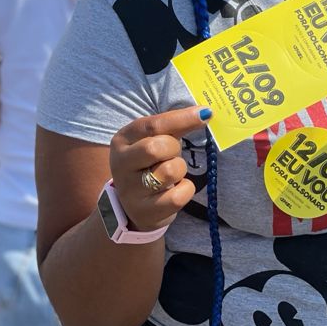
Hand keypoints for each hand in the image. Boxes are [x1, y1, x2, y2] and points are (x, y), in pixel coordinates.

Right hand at [108, 107, 211, 232]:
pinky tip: (176, 188)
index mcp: (122, 140)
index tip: (205, 113)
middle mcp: (121, 165)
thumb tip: (205, 113)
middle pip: (155, 148)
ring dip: (180, 169)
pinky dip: (185, 190)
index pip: (153, 125)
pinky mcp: (146, 212)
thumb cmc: (149, 164)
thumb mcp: (152, 140)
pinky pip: (178, 197)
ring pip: (169, 171)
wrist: (133, 205)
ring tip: (171, 172)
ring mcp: (131, 191)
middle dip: (174, 149)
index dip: (182, 118)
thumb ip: (173, 126)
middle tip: (173, 154)